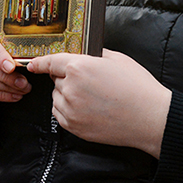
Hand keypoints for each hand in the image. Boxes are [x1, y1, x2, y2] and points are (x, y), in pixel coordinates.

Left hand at [28, 50, 171, 157]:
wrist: (150, 118)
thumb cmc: (137, 88)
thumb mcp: (117, 59)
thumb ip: (95, 55)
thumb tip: (85, 56)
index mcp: (79, 67)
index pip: (51, 62)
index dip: (40, 62)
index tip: (32, 64)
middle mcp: (71, 88)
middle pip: (57, 80)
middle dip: (67, 78)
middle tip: (90, 82)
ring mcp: (72, 110)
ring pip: (57, 98)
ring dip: (67, 94)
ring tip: (92, 96)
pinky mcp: (75, 127)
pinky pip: (60, 114)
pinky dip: (68, 110)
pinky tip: (87, 108)